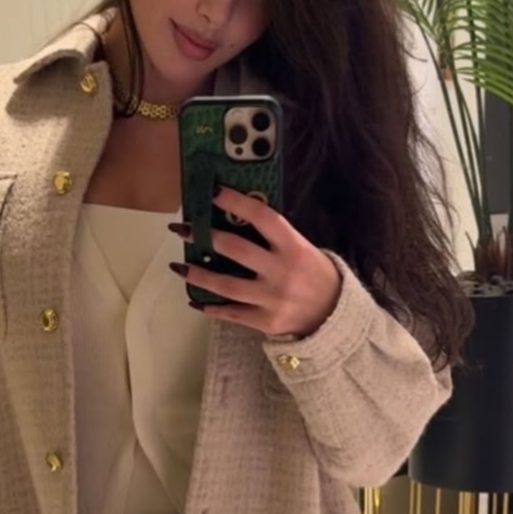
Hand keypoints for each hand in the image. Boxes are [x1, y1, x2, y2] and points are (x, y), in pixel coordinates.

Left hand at [170, 185, 342, 339]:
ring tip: (178, 267)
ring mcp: (273, 298)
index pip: (262, 217)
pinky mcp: (266, 321)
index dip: (237, 202)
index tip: (214, 192)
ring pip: (227, 285)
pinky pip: (232, 313)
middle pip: (237, 249)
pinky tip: (196, 300)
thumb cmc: (314, 274)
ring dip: (198, 275)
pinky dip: (212, 308)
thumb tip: (234, 217)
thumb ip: (275, 237)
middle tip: (183, 229)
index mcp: (294, 246)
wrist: (334, 315)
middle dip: (206, 237)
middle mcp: (282, 272)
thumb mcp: (303, 248)